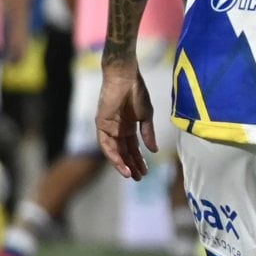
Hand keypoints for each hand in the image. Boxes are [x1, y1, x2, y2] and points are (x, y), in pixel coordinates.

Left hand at [95, 61, 156, 180]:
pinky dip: (112, 154)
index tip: (146, 171)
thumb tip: (154, 150)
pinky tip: (121, 163)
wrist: (126, 77)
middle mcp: (117, 129)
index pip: (133, 148)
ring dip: (121, 164)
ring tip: (130, 175)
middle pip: (124, 152)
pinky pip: (105, 144)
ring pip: (114, 151)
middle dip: (131, 165)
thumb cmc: (137, 92)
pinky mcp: (101, 124)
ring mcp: (108, 127)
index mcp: (129, 127)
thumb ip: (148, 133)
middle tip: (139, 178)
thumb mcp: (146, 116)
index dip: (139, 160)